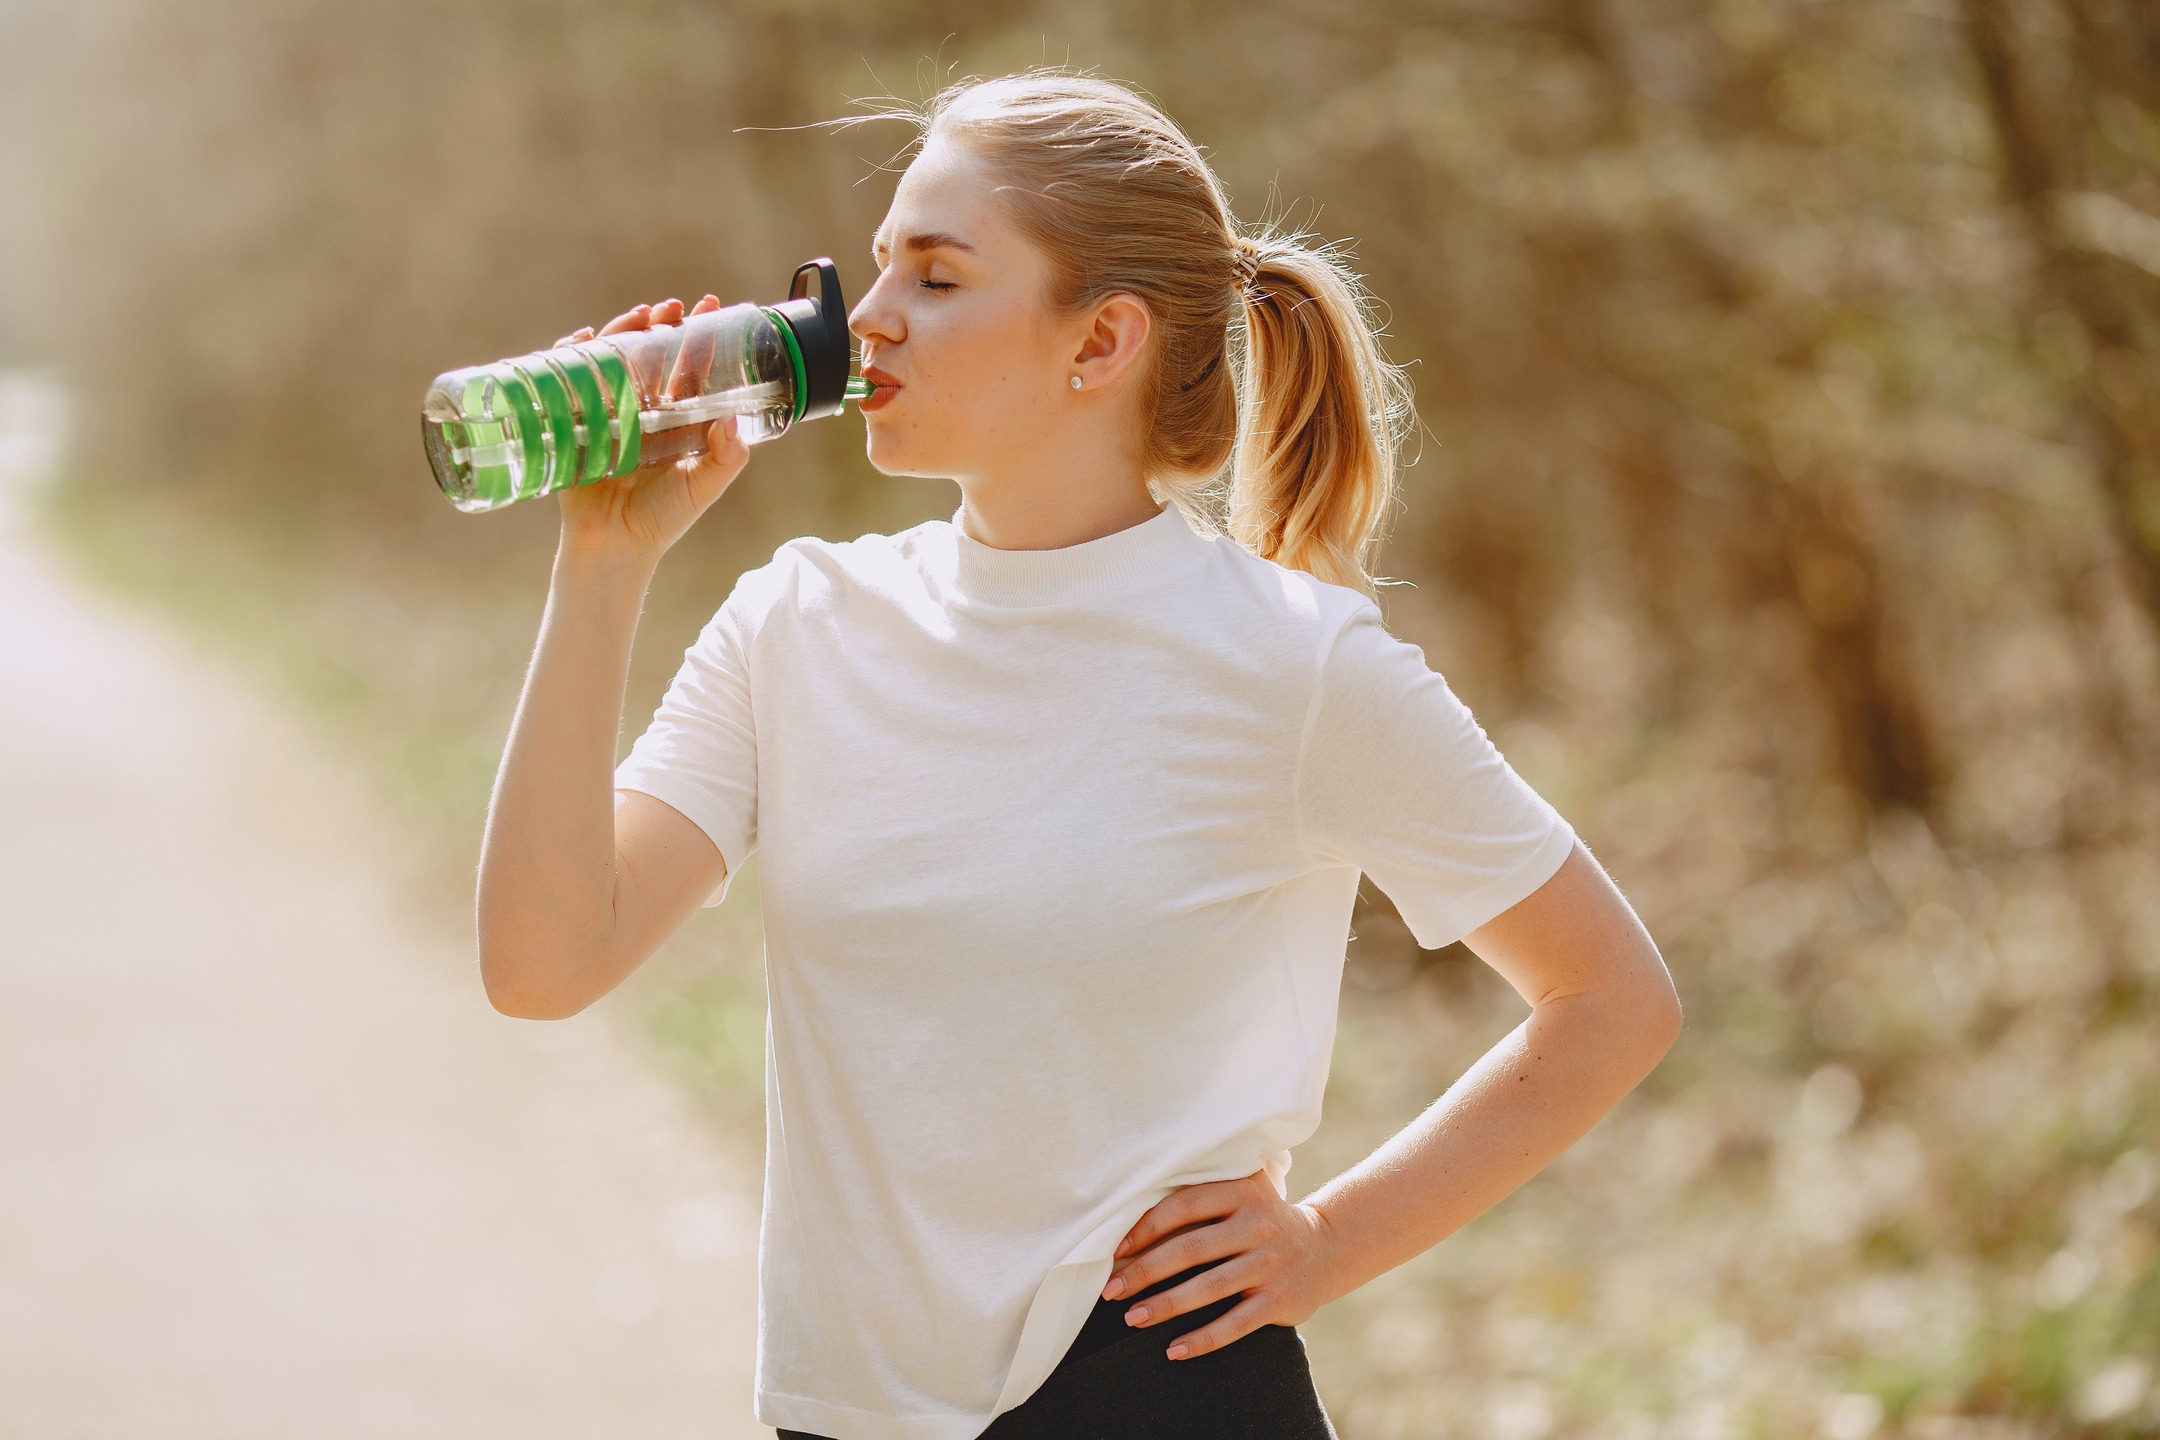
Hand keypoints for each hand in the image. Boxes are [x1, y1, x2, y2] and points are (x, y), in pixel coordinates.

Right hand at [552, 294, 749, 560]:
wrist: (614, 546)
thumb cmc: (662, 518)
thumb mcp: (703, 486)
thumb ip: (727, 457)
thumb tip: (735, 419)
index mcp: (675, 419)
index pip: (690, 367)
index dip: (700, 336)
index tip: (711, 307)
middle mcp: (643, 410)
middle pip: (651, 354)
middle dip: (660, 325)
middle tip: (670, 307)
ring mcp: (608, 412)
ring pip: (614, 358)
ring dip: (623, 331)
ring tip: (638, 315)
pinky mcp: (575, 422)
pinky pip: (570, 379)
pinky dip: (573, 355)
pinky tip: (583, 339)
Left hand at [1101, 1169, 1341, 1360]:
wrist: (1324, 1248)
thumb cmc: (1260, 1220)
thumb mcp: (1240, 1195)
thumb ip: (1199, 1199)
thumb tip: (1130, 1228)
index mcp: (1243, 1192)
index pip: (1184, 1206)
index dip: (1146, 1227)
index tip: (1116, 1249)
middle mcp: (1258, 1225)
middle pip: (1191, 1249)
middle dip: (1145, 1271)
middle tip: (1111, 1290)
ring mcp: (1271, 1264)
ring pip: (1209, 1288)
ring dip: (1165, 1306)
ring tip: (1132, 1318)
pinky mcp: (1280, 1300)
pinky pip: (1235, 1325)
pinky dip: (1202, 1339)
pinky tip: (1173, 1350)